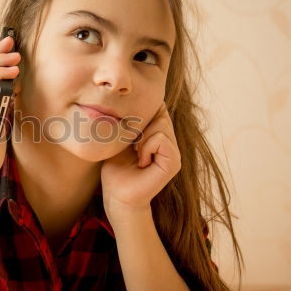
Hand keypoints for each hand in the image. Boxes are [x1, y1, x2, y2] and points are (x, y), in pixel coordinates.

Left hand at [100, 101, 180, 215]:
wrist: (116, 194)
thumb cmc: (116, 167)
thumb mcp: (123, 136)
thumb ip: (134, 120)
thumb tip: (140, 97)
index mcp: (161, 135)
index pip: (158, 108)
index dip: (141, 114)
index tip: (130, 136)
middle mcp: (170, 142)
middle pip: (159, 113)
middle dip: (140, 126)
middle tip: (132, 147)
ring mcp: (175, 153)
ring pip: (160, 124)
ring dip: (141, 138)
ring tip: (136, 154)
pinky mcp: (174, 162)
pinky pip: (161, 139)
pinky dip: (146, 147)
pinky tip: (141, 161)